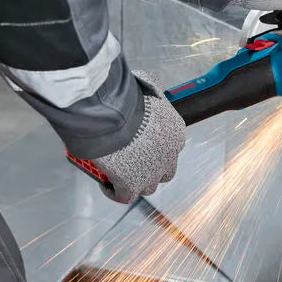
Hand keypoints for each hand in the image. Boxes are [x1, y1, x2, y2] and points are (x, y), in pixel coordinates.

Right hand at [90, 71, 185, 203]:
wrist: (112, 113)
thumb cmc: (126, 98)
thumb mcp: (147, 85)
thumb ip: (151, 89)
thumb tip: (149, 85)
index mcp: (175, 132)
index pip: (171, 146)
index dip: (156, 147)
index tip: (142, 144)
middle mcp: (169, 155)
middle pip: (163, 170)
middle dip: (150, 168)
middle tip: (132, 160)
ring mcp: (151, 173)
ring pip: (146, 185)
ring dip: (134, 181)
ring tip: (119, 173)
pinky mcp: (131, 185)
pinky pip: (124, 196)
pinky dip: (114, 191)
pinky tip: (106, 184)